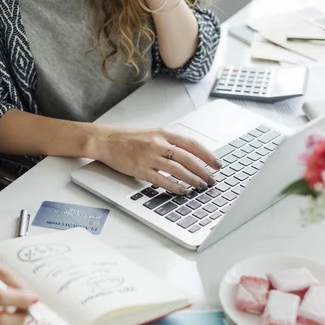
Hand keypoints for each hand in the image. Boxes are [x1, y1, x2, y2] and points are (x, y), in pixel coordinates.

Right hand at [92, 127, 221, 193]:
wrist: (106, 141)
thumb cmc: (130, 139)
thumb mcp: (154, 134)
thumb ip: (172, 143)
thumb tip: (193, 156)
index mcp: (164, 133)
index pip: (192, 144)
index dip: (208, 155)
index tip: (217, 164)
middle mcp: (158, 143)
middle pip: (188, 158)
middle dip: (203, 170)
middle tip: (212, 179)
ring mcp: (149, 157)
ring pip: (177, 169)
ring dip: (192, 179)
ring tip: (201, 186)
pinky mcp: (140, 169)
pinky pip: (161, 180)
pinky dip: (175, 186)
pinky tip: (182, 191)